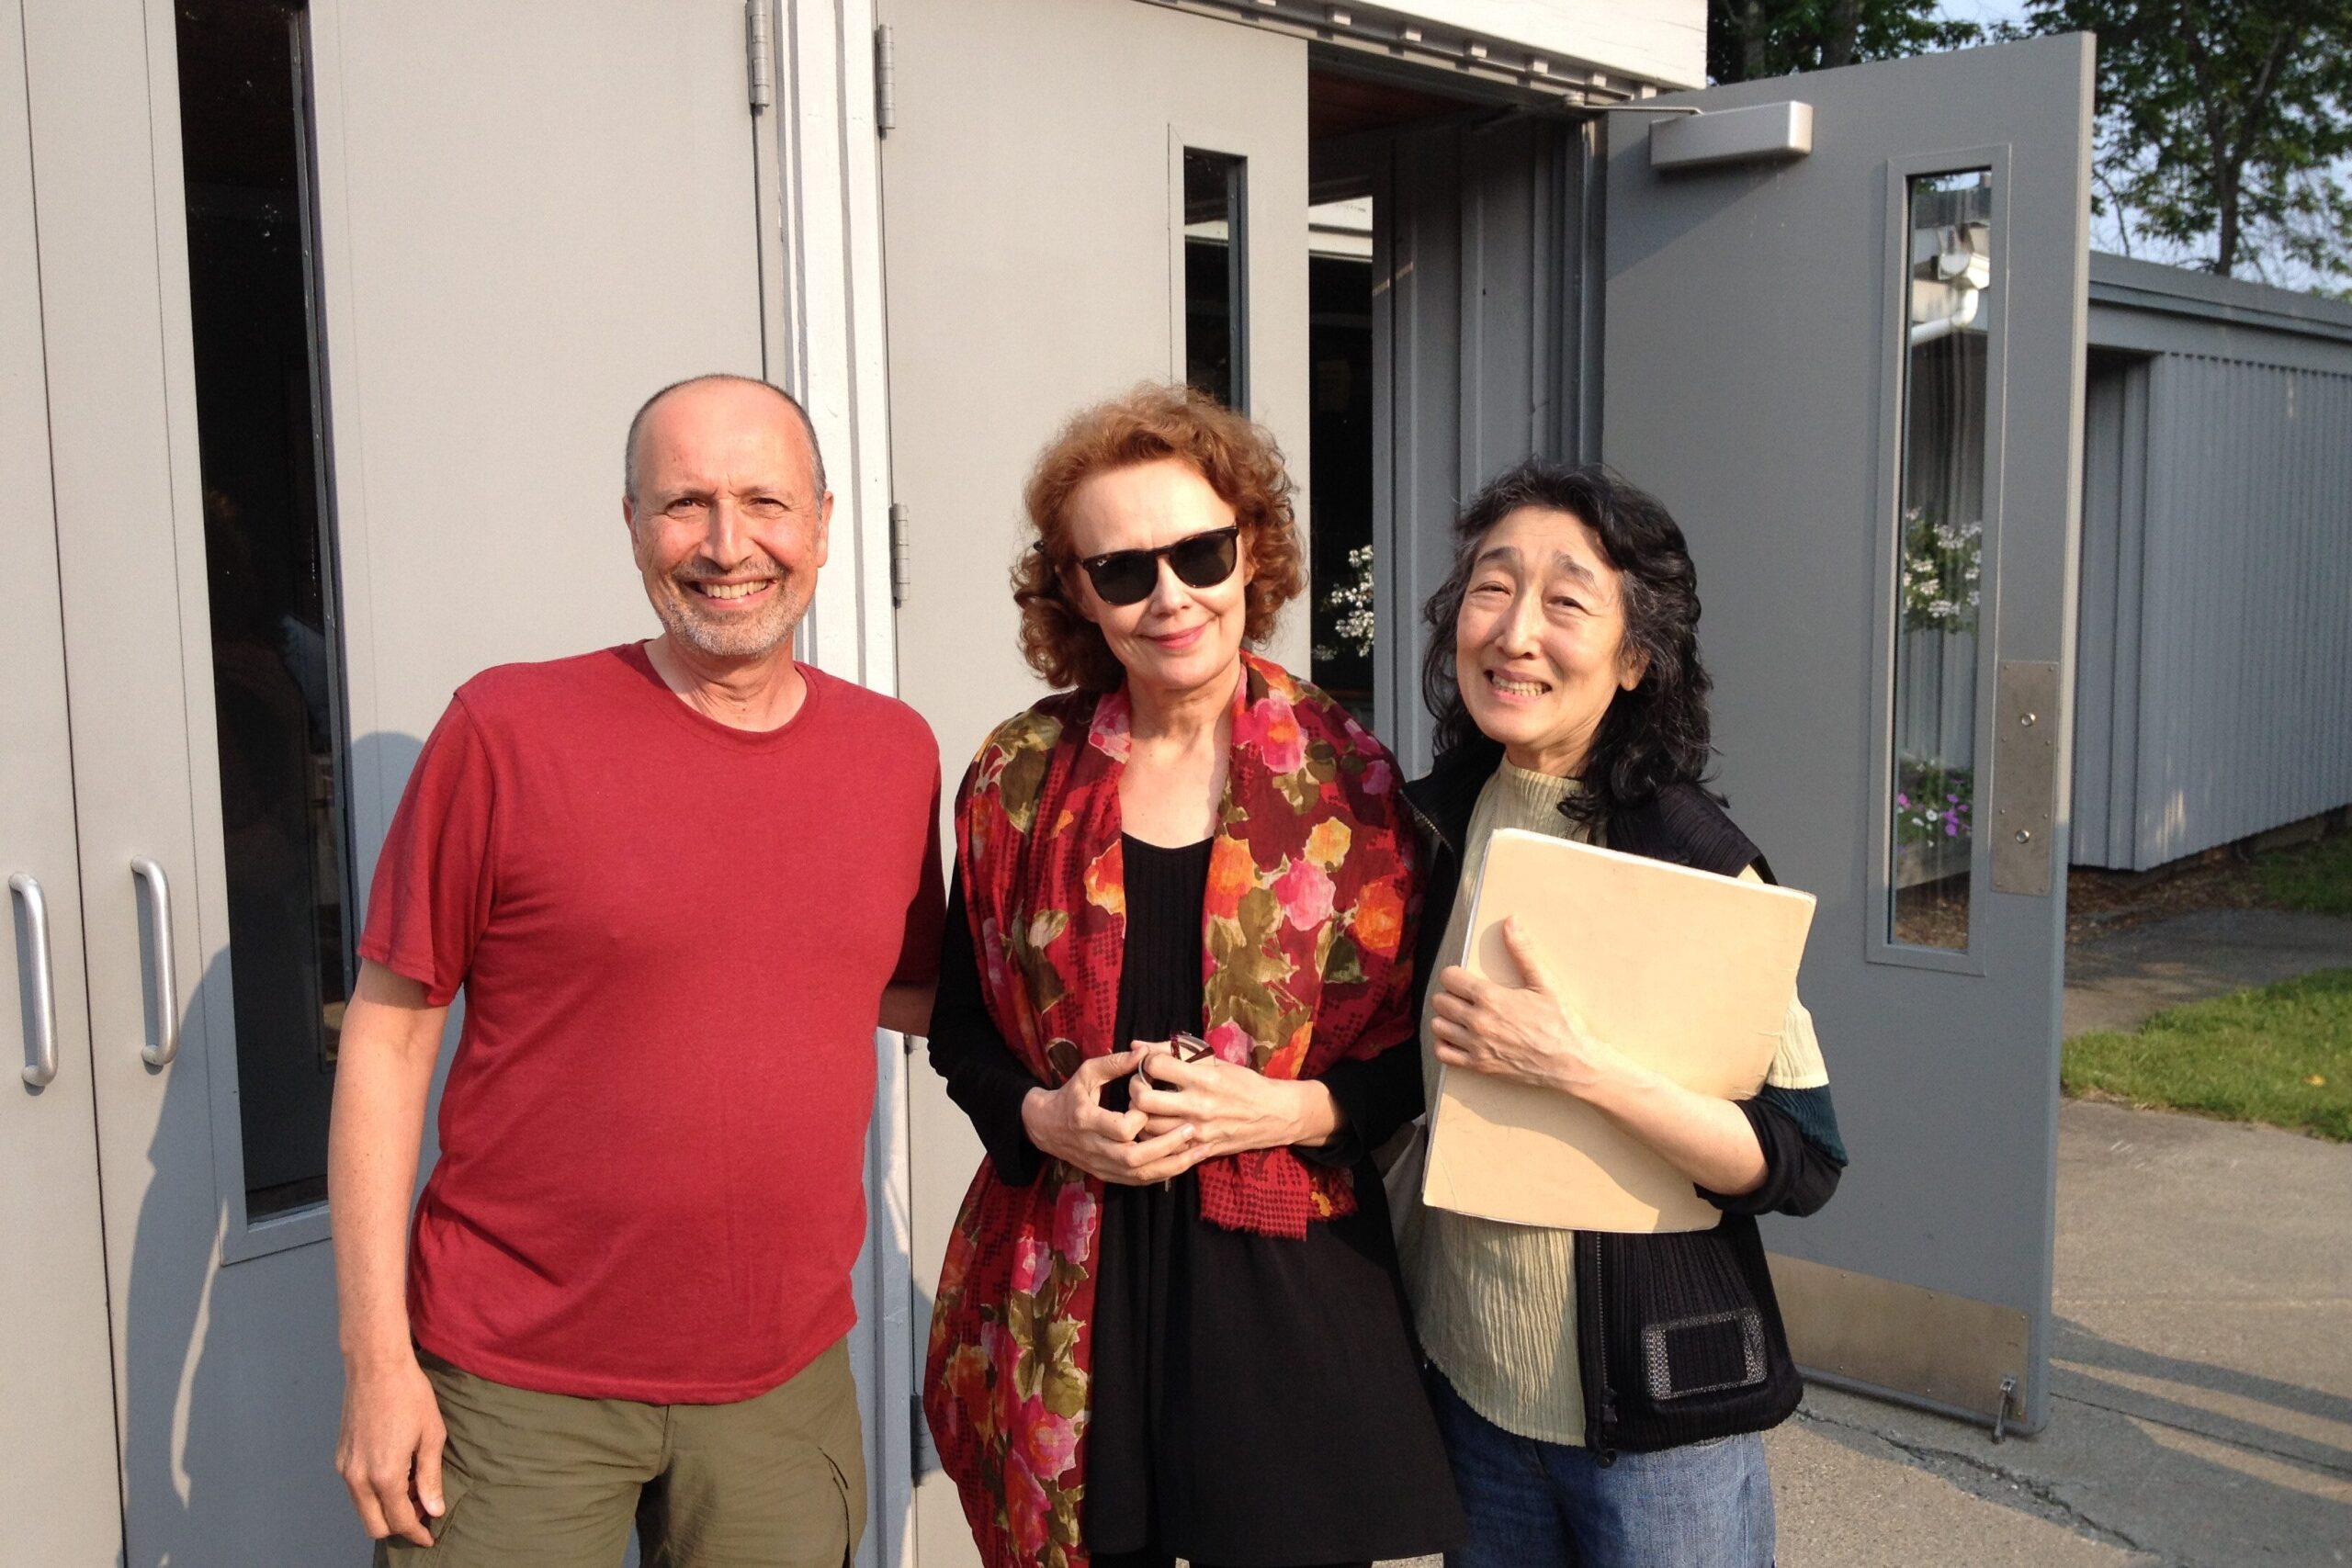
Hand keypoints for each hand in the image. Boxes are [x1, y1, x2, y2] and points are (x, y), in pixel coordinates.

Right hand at [335, 1351, 446, 1545]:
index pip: (399, 1521)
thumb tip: (434, 1510)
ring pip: (363, 1509)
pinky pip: (356, 1491)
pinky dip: (375, 1495)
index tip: (430, 1536)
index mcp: (384, 1475)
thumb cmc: (409, 1396)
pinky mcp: (340, 1457)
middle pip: (374, 1525)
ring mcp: (345, 1468)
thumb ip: (430, 1477)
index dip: (416, 1533)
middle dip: (399, 1527)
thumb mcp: (431, 1436)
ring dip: (386, 1511)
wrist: (376, 1366)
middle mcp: (358, 1477)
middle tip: (423, 1513)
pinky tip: (396, 1476)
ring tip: (413, 1491)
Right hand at [1021, 1050, 1200, 1185]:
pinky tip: (1184, 1162)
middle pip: (1135, 1158)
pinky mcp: (1108, 1176)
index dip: (1140, 1119)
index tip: (1152, 1105)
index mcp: (1086, 1120)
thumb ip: (1115, 1063)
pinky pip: (1139, 1181)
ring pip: (1141, 1175)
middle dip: (1167, 1146)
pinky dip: (1164, 1173)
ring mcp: (1102, 1166)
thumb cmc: (1070, 1095)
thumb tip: (1145, 1052)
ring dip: (1173, 1165)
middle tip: (1192, 1129)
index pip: (1120, 1129)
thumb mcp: (1087, 1073)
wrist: (1045, 1128)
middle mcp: (1094, 1148)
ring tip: (1199, 1150)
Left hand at [1131, 1042, 1335, 1157]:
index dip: (1146, 1061)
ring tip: (1147, 1106)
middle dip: (1134, 1089)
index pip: (1156, 1066)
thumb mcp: (1214, 1061)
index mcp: (1204, 1077)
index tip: (1150, 1064)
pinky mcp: (1200, 1149)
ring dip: (1140, 1115)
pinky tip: (1158, 1125)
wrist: (1274, 1114)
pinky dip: (1154, 1135)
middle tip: (1139, 1085)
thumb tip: (1136, 1044)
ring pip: (1148, 1126)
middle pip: (1144, 1100)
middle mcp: (1199, 1105)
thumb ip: (1173, 1052)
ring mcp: (1198, 1131)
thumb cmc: (1243, 1082)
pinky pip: (1163, 1146)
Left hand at [1428, 917, 1630, 1097]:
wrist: (1571, 1063)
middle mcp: (1478, 1022)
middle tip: (1465, 996)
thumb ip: (1522, 951)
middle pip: (1440, 1001)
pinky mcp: (1478, 1066)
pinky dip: (1445, 1044)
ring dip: (1445, 1018)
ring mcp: (1476, 1046)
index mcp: (1491, 998)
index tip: (1463, 977)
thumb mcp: (1545, 982)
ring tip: (1461, 1015)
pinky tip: (1458, 1037)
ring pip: (1437, 1026)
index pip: (1449, 978)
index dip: (1454, 974)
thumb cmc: (1561, 1022)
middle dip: (1450, 995)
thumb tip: (1511, 922)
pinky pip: (1442, 1054)